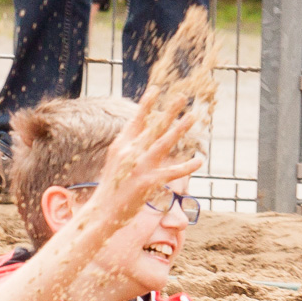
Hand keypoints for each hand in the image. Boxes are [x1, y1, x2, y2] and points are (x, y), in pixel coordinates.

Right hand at [90, 89, 204, 229]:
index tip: (156, 89)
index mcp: (120, 145)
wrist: (103, 211)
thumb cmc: (112, 187)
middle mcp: (129, 153)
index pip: (136, 120)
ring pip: (163, 143)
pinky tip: (199, 161)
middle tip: (182, 97)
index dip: (146, 104)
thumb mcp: (116, 161)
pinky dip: (187, 166)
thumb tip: (143, 133)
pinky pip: (172, 172)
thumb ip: (129, 146)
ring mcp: (138, 167)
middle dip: (168, 111)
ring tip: (192, 116)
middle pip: (152, 127)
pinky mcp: (148, 182)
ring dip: (179, 129)